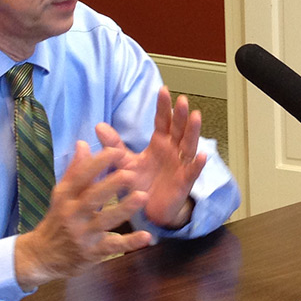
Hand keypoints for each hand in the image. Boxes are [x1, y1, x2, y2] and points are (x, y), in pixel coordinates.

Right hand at [15, 141, 152, 289]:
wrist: (42, 257)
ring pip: (105, 220)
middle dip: (111, 185)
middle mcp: (72, 214)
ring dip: (124, 209)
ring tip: (142, 196)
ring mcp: (82, 234)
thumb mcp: (62, 195)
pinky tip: (146, 236)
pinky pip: (113, 246)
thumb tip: (83, 143)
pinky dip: (130, 242)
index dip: (98, 163)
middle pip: (92, 197)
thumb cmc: (58, 220)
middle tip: (131, 172)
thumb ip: (75, 170)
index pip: (80, 176)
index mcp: (66, 196)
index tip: (116, 150)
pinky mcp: (92, 252)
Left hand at [95, 86, 207, 229]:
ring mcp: (181, 165)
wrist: (148, 211)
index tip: (163, 89)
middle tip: (182, 100)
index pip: (162, 121)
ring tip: (195, 116)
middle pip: (179, 129)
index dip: (163, 107)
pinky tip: (202, 156)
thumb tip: (98, 126)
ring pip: (189, 145)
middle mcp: (173, 151)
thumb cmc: (140, 184)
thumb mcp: (124, 163)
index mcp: (160, 144)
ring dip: (193, 131)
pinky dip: (197, 165)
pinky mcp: (184, 183)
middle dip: (180, 115)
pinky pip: (192, 172)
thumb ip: (114, 145)